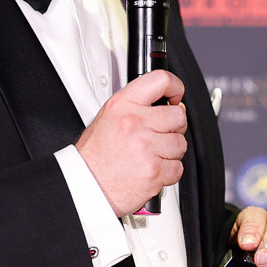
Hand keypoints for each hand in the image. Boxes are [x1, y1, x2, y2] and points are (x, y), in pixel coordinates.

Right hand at [76, 69, 185, 215]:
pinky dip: (169, 172)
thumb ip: (135, 107)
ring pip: (180, 144)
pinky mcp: (154, 171)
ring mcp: (146, 147)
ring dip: (170, 152)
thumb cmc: (95, 156)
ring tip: (151, 156)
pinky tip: (152, 169)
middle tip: (160, 135)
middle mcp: (135, 123)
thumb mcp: (107, 118)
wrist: (86, 185)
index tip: (176, 96)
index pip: (160, 81)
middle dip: (174, 127)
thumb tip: (166, 104)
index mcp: (122, 106)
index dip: (175, 87)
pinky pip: (178, 168)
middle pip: (178, 116)